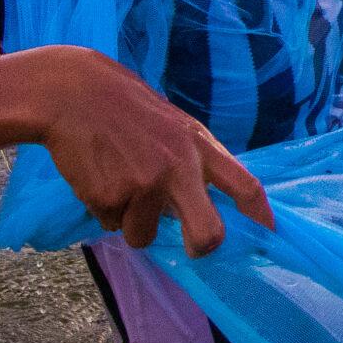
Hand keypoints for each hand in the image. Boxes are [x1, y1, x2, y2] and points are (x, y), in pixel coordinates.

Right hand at [27, 46, 274, 254]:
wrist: (72, 93)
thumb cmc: (127, 111)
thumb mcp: (176, 127)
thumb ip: (195, 163)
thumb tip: (209, 210)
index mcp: (200, 147)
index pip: (246, 186)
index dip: (262, 217)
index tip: (270, 237)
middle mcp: (179, 168)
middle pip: (209, 233)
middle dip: (203, 248)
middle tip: (195, 249)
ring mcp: (144, 184)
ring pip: (143, 235)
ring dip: (130, 221)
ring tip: (117, 179)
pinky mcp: (109, 197)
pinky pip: (110, 224)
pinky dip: (103, 210)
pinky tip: (96, 175)